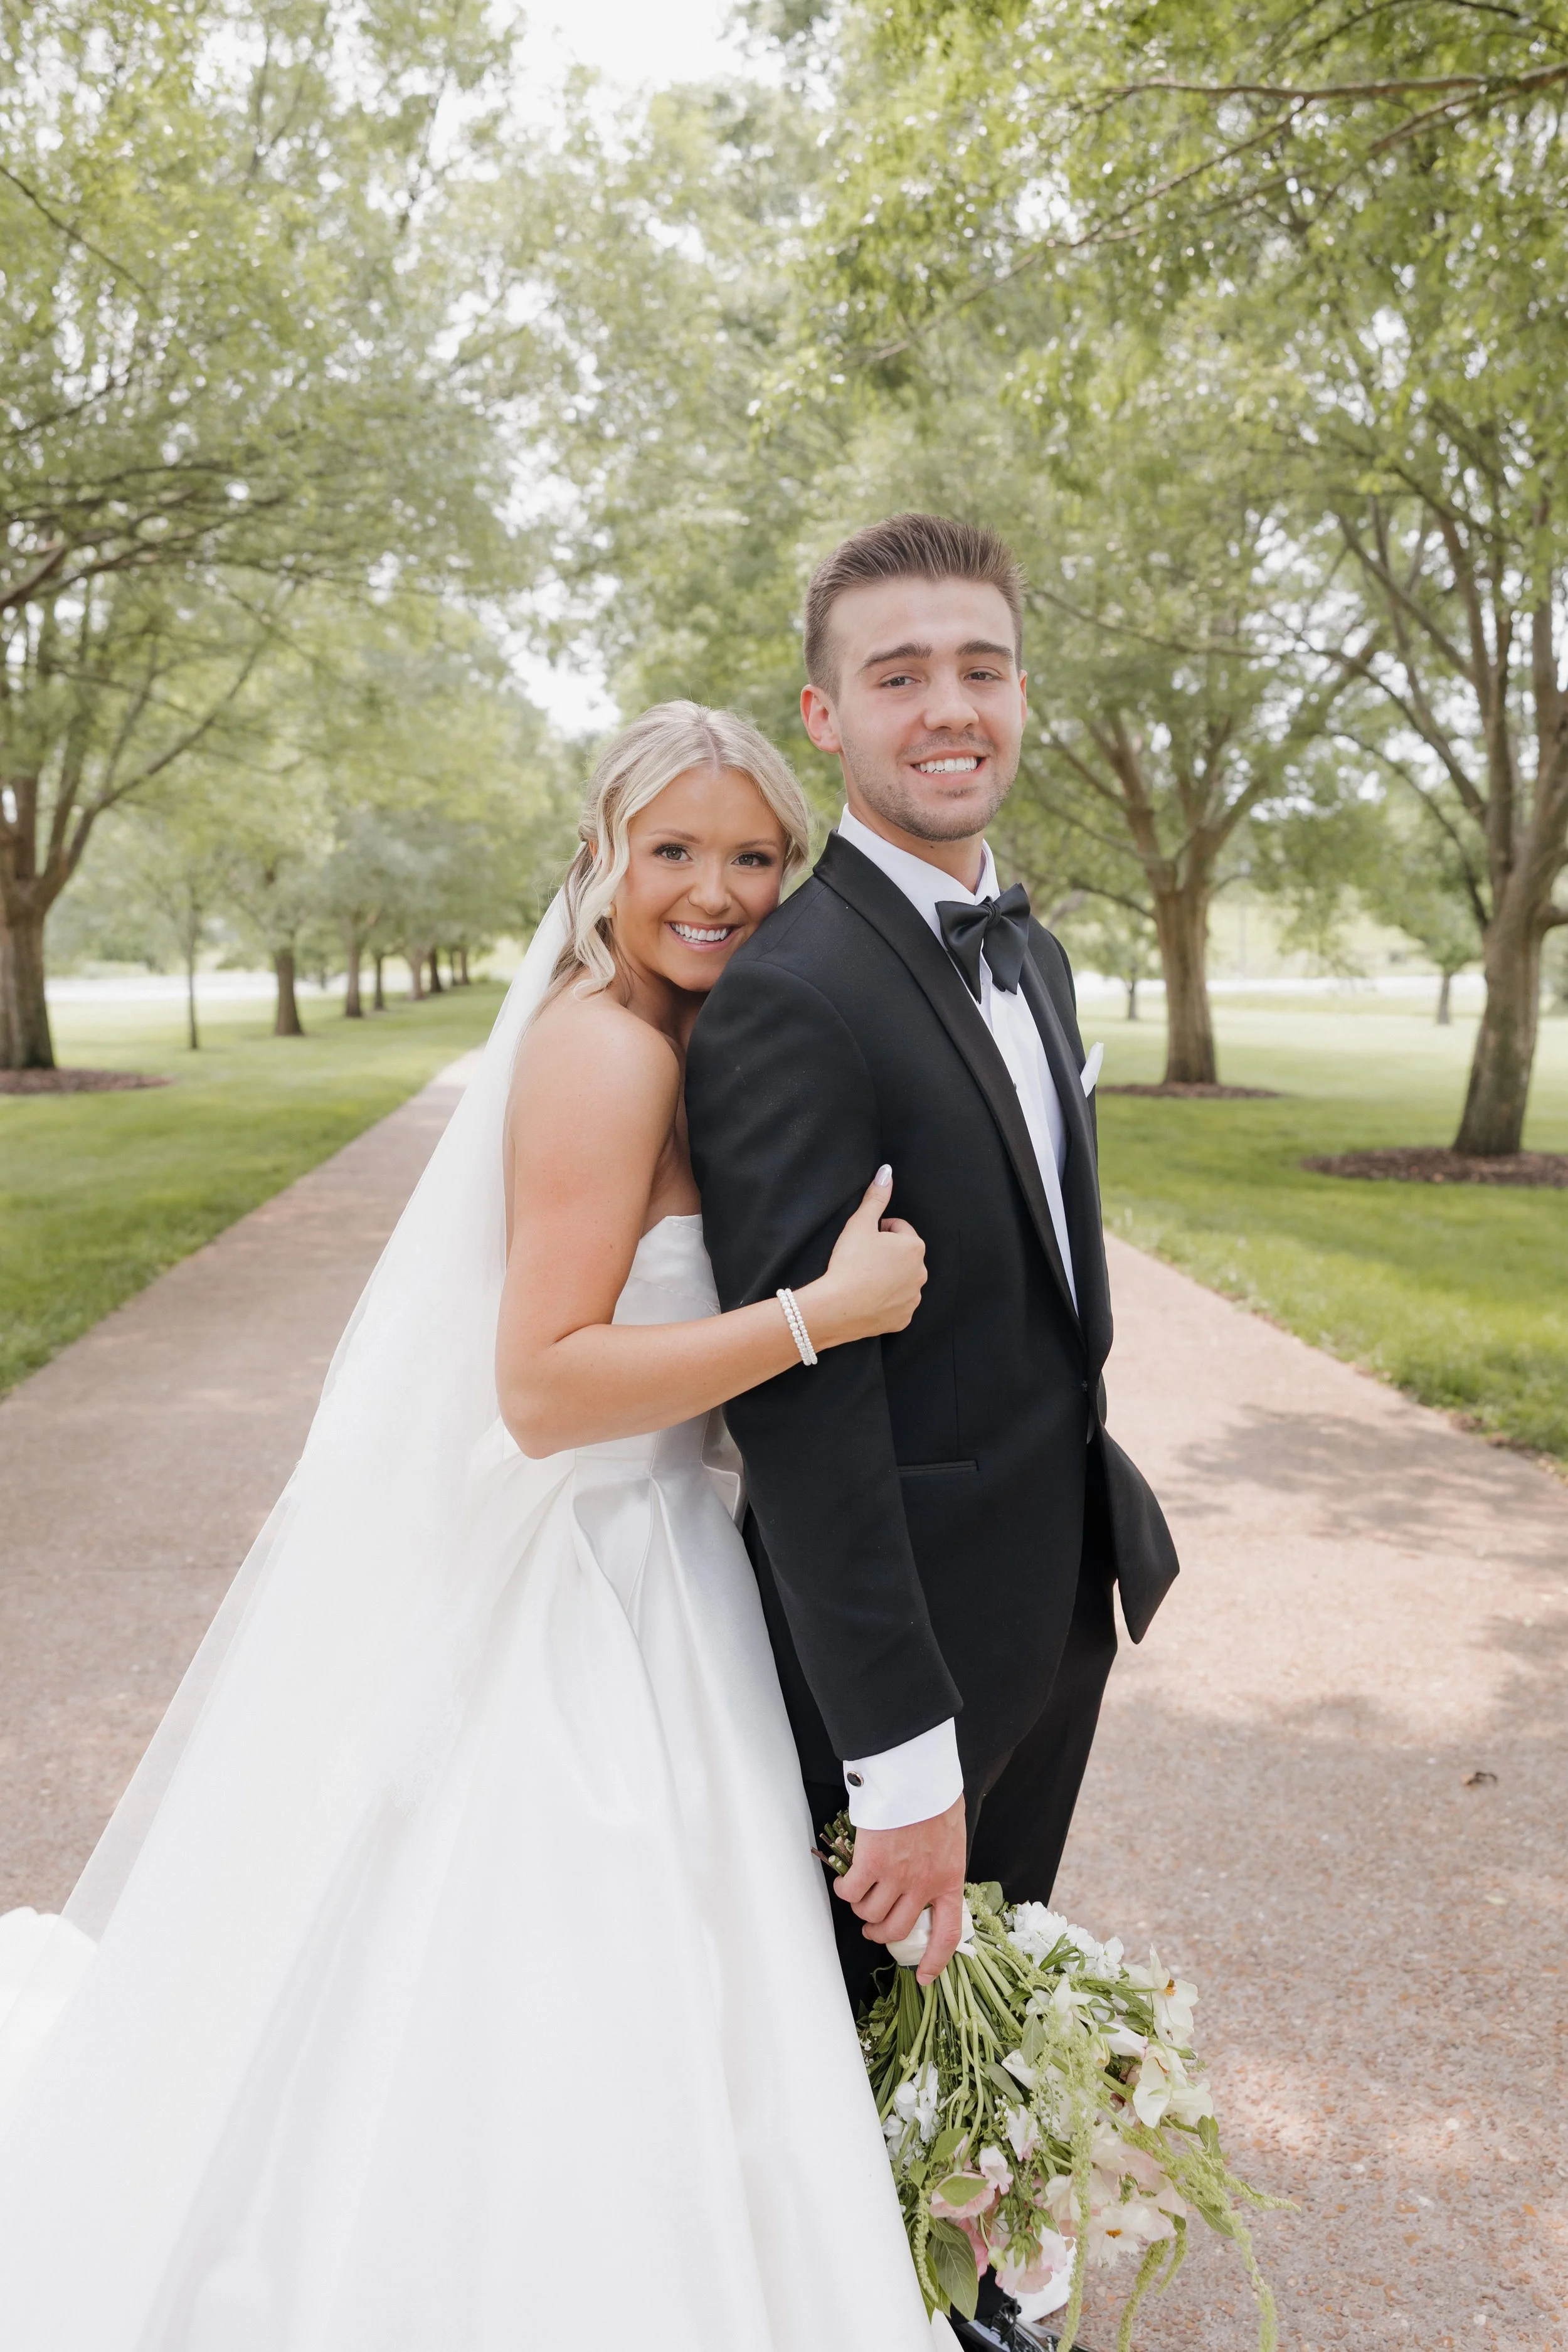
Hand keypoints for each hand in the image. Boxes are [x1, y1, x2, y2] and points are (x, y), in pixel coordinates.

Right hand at [801, 1167, 926, 1348]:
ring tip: (863, 1279)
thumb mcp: (860, 1223)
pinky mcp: (903, 1319)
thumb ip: (876, 1197)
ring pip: (901, 1280)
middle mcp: (921, 1273)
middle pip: (902, 1255)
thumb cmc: (849, 1263)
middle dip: (885, 1254)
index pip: (898, 1229)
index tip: (863, 1241)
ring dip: (887, 1277)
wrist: (838, 1307)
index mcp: (914, 1247)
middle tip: (861, 1260)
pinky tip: (867, 1298)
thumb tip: (887, 1172)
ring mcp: (913, 1298)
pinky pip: (896, 1304)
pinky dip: (885, 1301)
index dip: (878, 1231)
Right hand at [833, 1795, 966, 1985]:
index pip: (946, 1933)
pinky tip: (843, 1878)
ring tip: (857, 1893)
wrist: (918, 1775)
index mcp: (949, 1879)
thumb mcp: (952, 1837)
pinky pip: (850, 1892)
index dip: (934, 1960)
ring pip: (869, 1914)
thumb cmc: (935, 1796)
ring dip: (860, 1909)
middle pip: (896, 1930)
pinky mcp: (871, 1864)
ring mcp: (897, 1877)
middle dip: (879, 1933)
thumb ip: (941, 1862)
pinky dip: (843, 1889)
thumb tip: (928, 1875)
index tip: (923, 1977)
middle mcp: (923, 1885)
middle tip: (871, 1925)